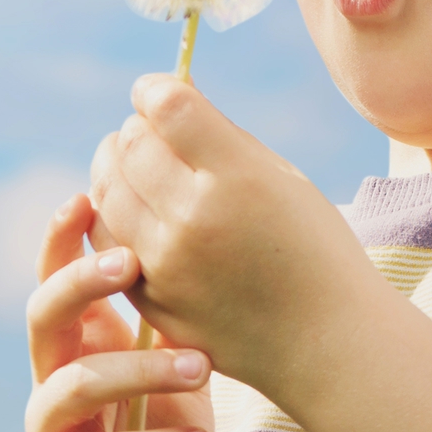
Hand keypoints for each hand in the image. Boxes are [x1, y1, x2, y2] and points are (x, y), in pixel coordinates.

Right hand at [24, 191, 212, 431]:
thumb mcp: (175, 375)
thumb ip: (172, 325)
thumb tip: (206, 249)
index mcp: (77, 344)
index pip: (53, 278)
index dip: (60, 239)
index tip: (87, 196)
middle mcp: (49, 378)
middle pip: (42, 315)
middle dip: (83, 281)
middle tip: (135, 264)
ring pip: (75, 385)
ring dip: (141, 369)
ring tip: (203, 368)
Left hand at [87, 74, 365, 393]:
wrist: (326, 343)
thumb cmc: (313, 250)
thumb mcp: (284, 179)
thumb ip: (222, 136)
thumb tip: (170, 92)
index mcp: (236, 179)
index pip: (167, 108)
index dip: (154, 89)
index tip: (154, 91)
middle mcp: (193, 219)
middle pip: (130, 144)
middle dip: (136, 127)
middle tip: (149, 129)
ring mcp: (165, 264)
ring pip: (105, 189)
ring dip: (114, 165)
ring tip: (134, 163)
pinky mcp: (150, 298)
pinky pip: (106, 238)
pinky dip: (110, 212)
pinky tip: (133, 206)